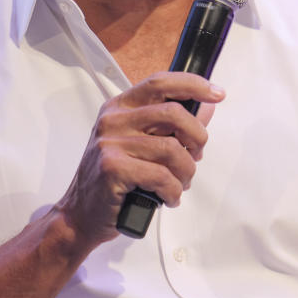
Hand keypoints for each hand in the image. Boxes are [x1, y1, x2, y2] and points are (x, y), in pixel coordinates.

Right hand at [55, 71, 223, 248]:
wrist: (80, 214)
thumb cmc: (114, 180)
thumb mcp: (140, 145)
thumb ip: (171, 125)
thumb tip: (207, 107)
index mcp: (120, 107)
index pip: (160, 83)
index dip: (193, 85)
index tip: (217, 94)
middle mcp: (113, 119)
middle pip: (173, 113)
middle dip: (197, 137)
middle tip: (196, 156)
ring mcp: (110, 142)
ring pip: (172, 149)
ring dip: (186, 172)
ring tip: (179, 184)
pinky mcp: (112, 168)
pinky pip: (161, 175)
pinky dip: (173, 191)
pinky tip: (168, 197)